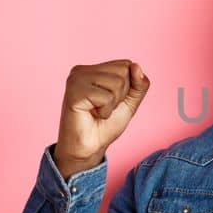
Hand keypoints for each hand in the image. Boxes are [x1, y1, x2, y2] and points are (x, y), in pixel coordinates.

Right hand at [54, 59, 150, 177]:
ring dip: (112, 104)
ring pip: (116, 83)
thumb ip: (138, 84)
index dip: (128, 87)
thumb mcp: (129, 102)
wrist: (89, 148)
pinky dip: (105, 111)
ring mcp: (76, 79)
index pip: (126, 64)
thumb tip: (136, 65)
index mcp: (92, 69)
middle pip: (123, 72)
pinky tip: (92, 115)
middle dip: (120, 95)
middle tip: (103, 108)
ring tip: (97, 111)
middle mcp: (81, 70)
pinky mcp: (74, 92)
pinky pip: (106, 97)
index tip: (111, 101)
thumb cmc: (105, 125)